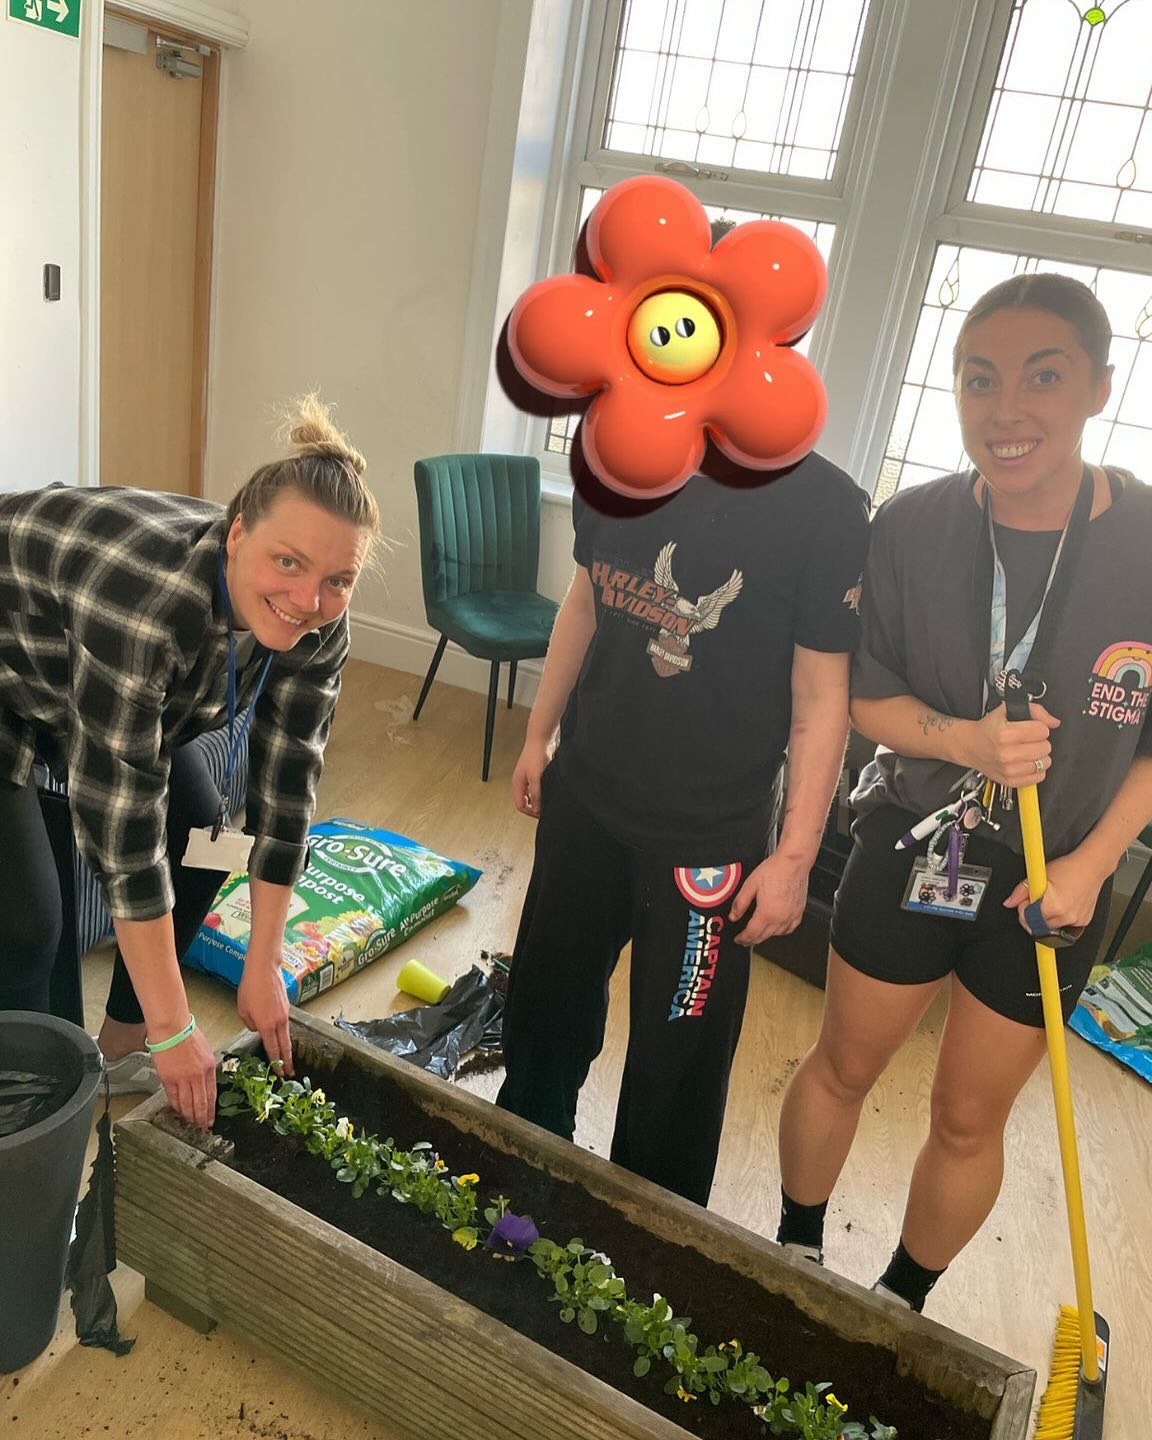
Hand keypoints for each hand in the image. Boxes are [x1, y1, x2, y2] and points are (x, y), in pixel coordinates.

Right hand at [152, 1025, 217, 1128]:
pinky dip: (176, 1106)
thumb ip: (205, 1067)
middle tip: (202, 1127)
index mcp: (209, 1067)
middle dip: (201, 1117)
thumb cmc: (187, 1034)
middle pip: (200, 1103)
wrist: (172, 1028)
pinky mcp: (168, 1078)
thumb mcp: (205, 1050)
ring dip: (189, 1115)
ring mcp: (183, 1078)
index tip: (210, 1119)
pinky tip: (178, 1111)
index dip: (210, 1110)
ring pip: (187, 1103)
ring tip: (190, 1123)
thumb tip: (205, 1081)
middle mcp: (198, 1075)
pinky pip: (173, 1097)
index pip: (212, 1094)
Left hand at [237, 959, 292, 1076]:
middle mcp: (279, 1022)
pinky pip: (285, 1024)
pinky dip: (284, 1033)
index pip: (273, 1049)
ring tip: (288, 1058)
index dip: (277, 1063)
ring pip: (287, 1035)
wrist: (264, 969)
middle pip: (286, 1046)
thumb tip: (258, 1027)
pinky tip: (281, 1035)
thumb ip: (250, 1024)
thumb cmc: (250, 988)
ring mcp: (285, 1014)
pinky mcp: (287, 1006)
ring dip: (287, 1048)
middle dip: (288, 1061)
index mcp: (267, 1026)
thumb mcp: (243, 1010)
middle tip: (290, 1073)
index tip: (280, 1073)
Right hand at [512, 736, 550, 817]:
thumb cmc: (536, 754)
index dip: (530, 812)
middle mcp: (521, 782)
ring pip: (532, 795)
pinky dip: (543, 792)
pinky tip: (550, 790)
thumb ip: (536, 795)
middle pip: (525, 802)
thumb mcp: (536, 778)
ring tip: (548, 800)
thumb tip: (537, 809)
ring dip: (539, 799)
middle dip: (535, 807)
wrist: (541, 739)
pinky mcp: (536, 773)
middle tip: (546, 809)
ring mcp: (528, 778)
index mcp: (517, 783)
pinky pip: (537, 788)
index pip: (520, 805)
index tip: (541, 813)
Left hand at [728, 854, 808, 945]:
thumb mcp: (750, 885)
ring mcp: (791, 916)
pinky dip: (781, 931)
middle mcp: (780, 918)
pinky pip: (789, 928)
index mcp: (767, 913)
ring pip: (776, 934)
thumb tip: (733, 916)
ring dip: (765, 936)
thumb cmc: (775, 870)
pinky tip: (777, 928)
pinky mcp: (799, 911)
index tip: (738, 939)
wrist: (793, 863)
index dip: (743, 939)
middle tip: (745, 939)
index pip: (752, 934)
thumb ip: (740, 903)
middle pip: (764, 936)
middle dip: (752, 940)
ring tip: (758, 932)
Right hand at [967, 701, 1060, 787]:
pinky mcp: (1010, 781)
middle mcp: (1006, 753)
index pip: (1042, 730)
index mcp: (1005, 734)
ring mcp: (1009, 769)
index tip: (1030, 729)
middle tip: (1027, 740)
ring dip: (1039, 756)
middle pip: (1045, 747)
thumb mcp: (1007, 710)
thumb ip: (1035, 711)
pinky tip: (1026, 762)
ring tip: (1027, 751)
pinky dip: (1036, 770)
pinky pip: (1038, 777)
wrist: (971, 746)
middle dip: (1039, 742)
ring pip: (1044, 763)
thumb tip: (1053, 722)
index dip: (1038, 727)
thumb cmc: (989, 729)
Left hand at [1004, 851, 1109, 934]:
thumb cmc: (1068, 868)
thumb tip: (1009, 902)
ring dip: (1046, 916)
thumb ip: (1021, 891)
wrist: (1092, 866)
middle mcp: (1065, 915)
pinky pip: (1065, 925)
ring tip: (1051, 900)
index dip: (1023, 909)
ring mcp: (1076, 920)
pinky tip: (1063, 903)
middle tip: (1037, 900)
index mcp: (1053, 905)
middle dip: (1033, 914)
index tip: (1026, 901)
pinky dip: (1060, 917)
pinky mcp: (1083, 921)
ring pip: (1051, 926)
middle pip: (1038, 925)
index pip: (1027, 918)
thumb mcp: (1039, 875)